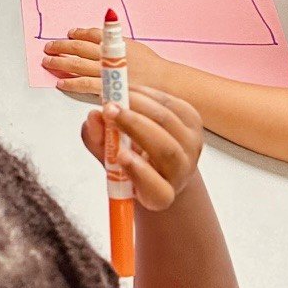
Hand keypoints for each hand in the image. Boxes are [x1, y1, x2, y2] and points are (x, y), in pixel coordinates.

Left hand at [42, 27, 164, 102]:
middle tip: (48, 47)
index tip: (69, 33)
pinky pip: (84, 85)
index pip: (92, 34)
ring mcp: (106, 71)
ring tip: (47, 62)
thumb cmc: (154, 67)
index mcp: (116, 43)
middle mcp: (109, 54)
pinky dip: (71, 83)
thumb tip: (103, 39)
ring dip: (60, 62)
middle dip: (62, 46)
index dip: (78, 32)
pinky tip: (60, 83)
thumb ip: (118, 44)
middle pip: (79, 47)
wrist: (166, 85)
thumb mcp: (136, 47)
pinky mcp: (107, 88)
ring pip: (77, 64)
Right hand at [78, 87, 203, 210]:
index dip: (140, 172)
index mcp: (160, 196)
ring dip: (140, 104)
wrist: (160, 159)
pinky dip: (148, 94)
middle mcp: (181, 173)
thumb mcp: (108, 159)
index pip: (157, 190)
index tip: (120, 155)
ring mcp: (192, 146)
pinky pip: (172, 103)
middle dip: (135, 125)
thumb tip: (94, 116)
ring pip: (169, 122)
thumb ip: (98, 143)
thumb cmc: (132, 163)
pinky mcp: (194, 122)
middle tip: (109, 110)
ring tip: (116, 96)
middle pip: (166, 150)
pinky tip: (130, 91)